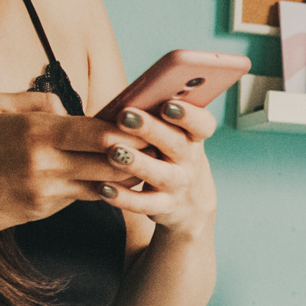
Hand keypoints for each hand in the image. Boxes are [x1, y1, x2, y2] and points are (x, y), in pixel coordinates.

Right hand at [0, 92, 178, 237]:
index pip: (99, 130)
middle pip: (111, 160)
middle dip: (138, 153)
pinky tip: (113, 182)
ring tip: (145, 164)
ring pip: (102, 183)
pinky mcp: (41, 211)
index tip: (149, 121)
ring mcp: (45, 191)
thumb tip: (70, 108)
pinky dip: (99, 189)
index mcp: (36, 131)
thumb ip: (37, 101)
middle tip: (160, 146)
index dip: (130, 128)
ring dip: (124, 176)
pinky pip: (81, 197)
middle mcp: (45, 163)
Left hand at [104, 96, 218, 234]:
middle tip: (126, 116)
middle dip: (151, 129)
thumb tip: (126, 98)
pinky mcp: (165, 208)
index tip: (168, 104)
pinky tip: (104, 188)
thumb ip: (158, 119)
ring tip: (114, 151)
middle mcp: (190, 161)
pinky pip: (145, 204)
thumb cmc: (173, 157)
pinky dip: (124, 197)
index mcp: (193, 137)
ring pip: (161, 174)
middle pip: (176, 143)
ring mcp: (179, 186)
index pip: (202, 124)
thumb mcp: (176, 138)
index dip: (188, 115)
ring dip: (137, 163)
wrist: (190, 204)